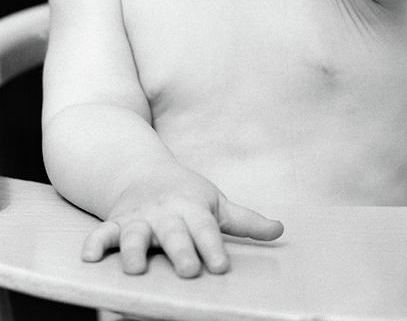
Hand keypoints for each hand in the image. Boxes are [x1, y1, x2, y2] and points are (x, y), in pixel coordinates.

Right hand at [81, 167, 282, 276]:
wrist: (144, 173)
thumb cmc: (188, 196)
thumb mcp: (217, 204)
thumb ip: (246, 222)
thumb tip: (281, 230)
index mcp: (194, 209)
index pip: (207, 230)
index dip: (213, 248)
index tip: (220, 268)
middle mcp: (166, 214)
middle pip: (174, 233)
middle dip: (180, 250)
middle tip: (188, 271)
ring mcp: (139, 219)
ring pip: (135, 234)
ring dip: (134, 250)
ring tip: (136, 268)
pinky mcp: (116, 224)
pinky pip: (101, 233)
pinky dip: (94, 243)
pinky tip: (88, 259)